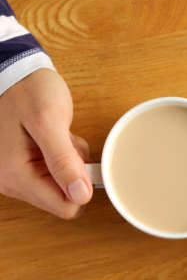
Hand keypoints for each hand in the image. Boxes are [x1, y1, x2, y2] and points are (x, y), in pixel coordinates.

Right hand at [0, 68, 92, 217]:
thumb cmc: (27, 90)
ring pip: (62, 184)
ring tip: (59, 136)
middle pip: (63, 197)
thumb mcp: (49, 121)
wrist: (13, 71)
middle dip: (74, 171)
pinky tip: (55, 137)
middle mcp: (11, 181)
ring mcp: (17, 173)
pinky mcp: (25, 165)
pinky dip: (63, 155)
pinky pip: (55, 172)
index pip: (65, 207)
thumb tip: (81, 195)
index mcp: (15, 175)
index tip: (82, 160)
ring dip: (70, 161)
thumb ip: (64, 161)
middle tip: (66, 142)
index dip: (82, 185)